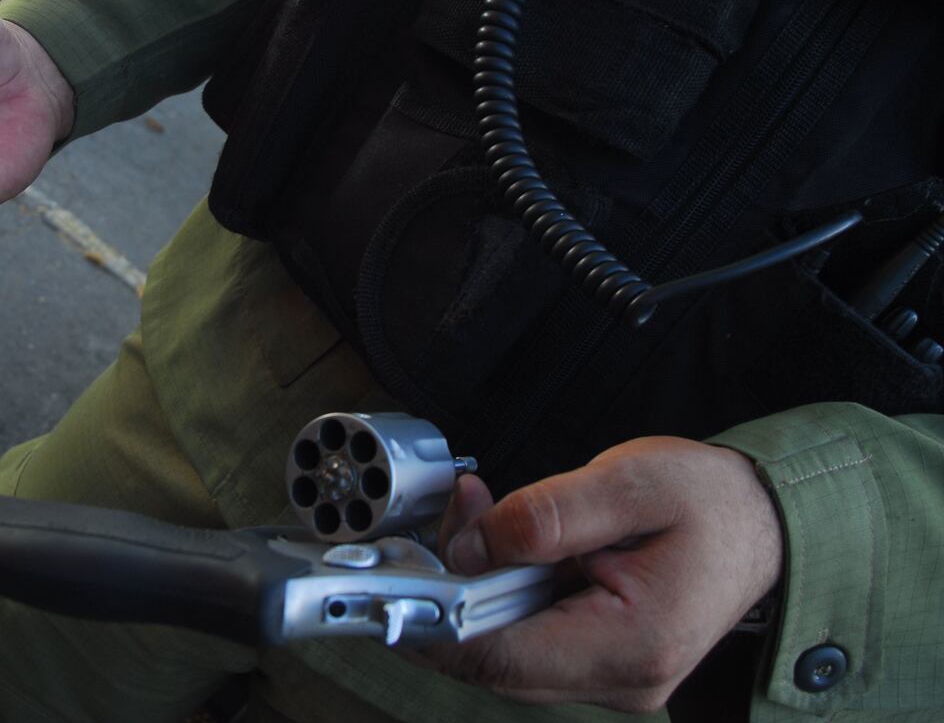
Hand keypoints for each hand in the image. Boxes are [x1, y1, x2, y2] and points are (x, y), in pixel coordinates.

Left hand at [423, 437, 781, 712]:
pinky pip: (525, 640)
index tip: (398, 573)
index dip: (434, 618)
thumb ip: (545, 516)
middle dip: (453, 589)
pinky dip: (501, 595)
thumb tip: (469, 548)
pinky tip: (506, 546)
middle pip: (492, 660)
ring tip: (486, 515)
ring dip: (476, 589)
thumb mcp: (631, 483)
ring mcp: (608, 679)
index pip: (500, 656)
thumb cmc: (713, 502)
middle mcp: (619, 681)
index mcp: (632, 645)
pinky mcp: (598, 663)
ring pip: (502, 652)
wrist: (766, 524)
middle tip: (460, 512)